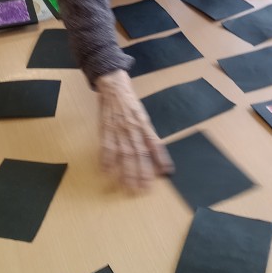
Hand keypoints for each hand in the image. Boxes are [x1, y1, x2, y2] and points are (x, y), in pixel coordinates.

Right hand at [95, 70, 173, 190]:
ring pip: (123, 153)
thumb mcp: (141, 114)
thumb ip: (146, 131)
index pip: (153, 143)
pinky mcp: (105, 128)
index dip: (160, 158)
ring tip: (128, 187)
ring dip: (126, 171)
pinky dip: (106, 160)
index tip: (166, 172)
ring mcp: (118, 128)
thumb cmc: (128, 100)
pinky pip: (106, 146)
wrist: (112, 83)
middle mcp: (132, 127)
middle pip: (138, 153)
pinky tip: (106, 172)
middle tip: (144, 189)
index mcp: (143, 122)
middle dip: (141, 172)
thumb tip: (153, 150)